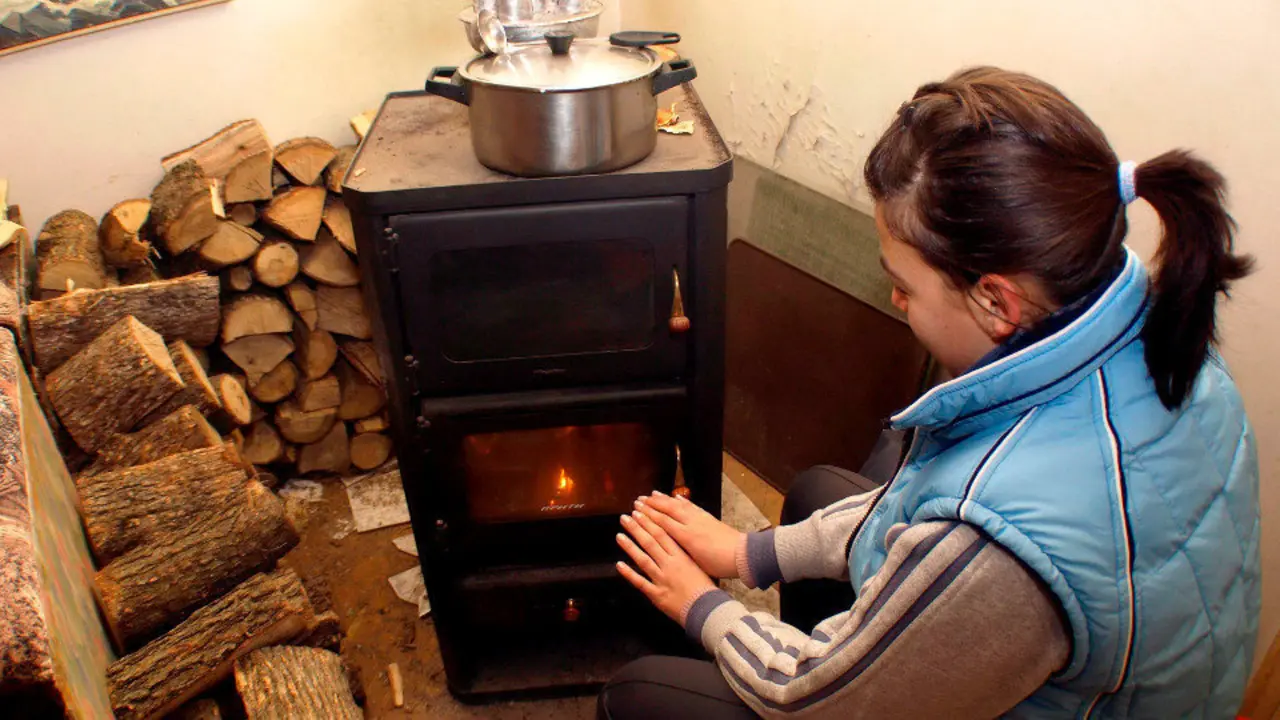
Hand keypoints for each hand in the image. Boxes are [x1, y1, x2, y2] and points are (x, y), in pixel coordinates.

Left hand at [616, 508, 716, 625]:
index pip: (662, 534)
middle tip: (625, 517)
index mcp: (681, 556)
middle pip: (651, 542)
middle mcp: (670, 565)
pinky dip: (629, 573)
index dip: (649, 522)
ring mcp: (662, 579)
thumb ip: (685, 554)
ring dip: (630, 546)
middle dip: (637, 528)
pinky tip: (619, 565)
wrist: (707, 609)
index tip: (640, 512)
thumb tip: (677, 541)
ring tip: (619, 535)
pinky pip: (640, 582)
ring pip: (643, 559)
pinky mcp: (656, 594)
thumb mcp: (699, 565)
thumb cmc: (706, 588)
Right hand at [635, 491, 743, 578]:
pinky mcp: (708, 516)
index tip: (635, 511)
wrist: (741, 554)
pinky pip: (691, 505)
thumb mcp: (695, 562)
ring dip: (663, 499)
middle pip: (667, 510)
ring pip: (678, 505)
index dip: (648, 516)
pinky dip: (681, 500)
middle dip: (651, 504)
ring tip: (651, 494)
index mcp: (686, 536)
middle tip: (638, 500)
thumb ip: (680, 552)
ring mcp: (700, 518)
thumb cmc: (718, 564)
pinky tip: (675, 497)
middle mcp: (691, 523)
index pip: (662, 522)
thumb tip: (666, 547)